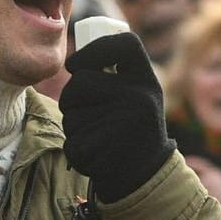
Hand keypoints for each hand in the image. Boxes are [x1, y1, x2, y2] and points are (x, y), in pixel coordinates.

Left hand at [59, 32, 173, 201]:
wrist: (148, 174)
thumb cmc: (133, 127)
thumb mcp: (138, 95)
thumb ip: (114, 75)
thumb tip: (74, 61)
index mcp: (148, 81)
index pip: (125, 45)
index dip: (94, 49)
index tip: (75, 65)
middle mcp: (141, 99)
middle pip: (81, 82)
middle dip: (72, 97)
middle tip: (86, 110)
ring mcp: (124, 125)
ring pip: (71, 114)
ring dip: (74, 125)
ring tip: (99, 135)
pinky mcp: (106, 151)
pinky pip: (71, 141)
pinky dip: (76, 150)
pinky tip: (97, 153)